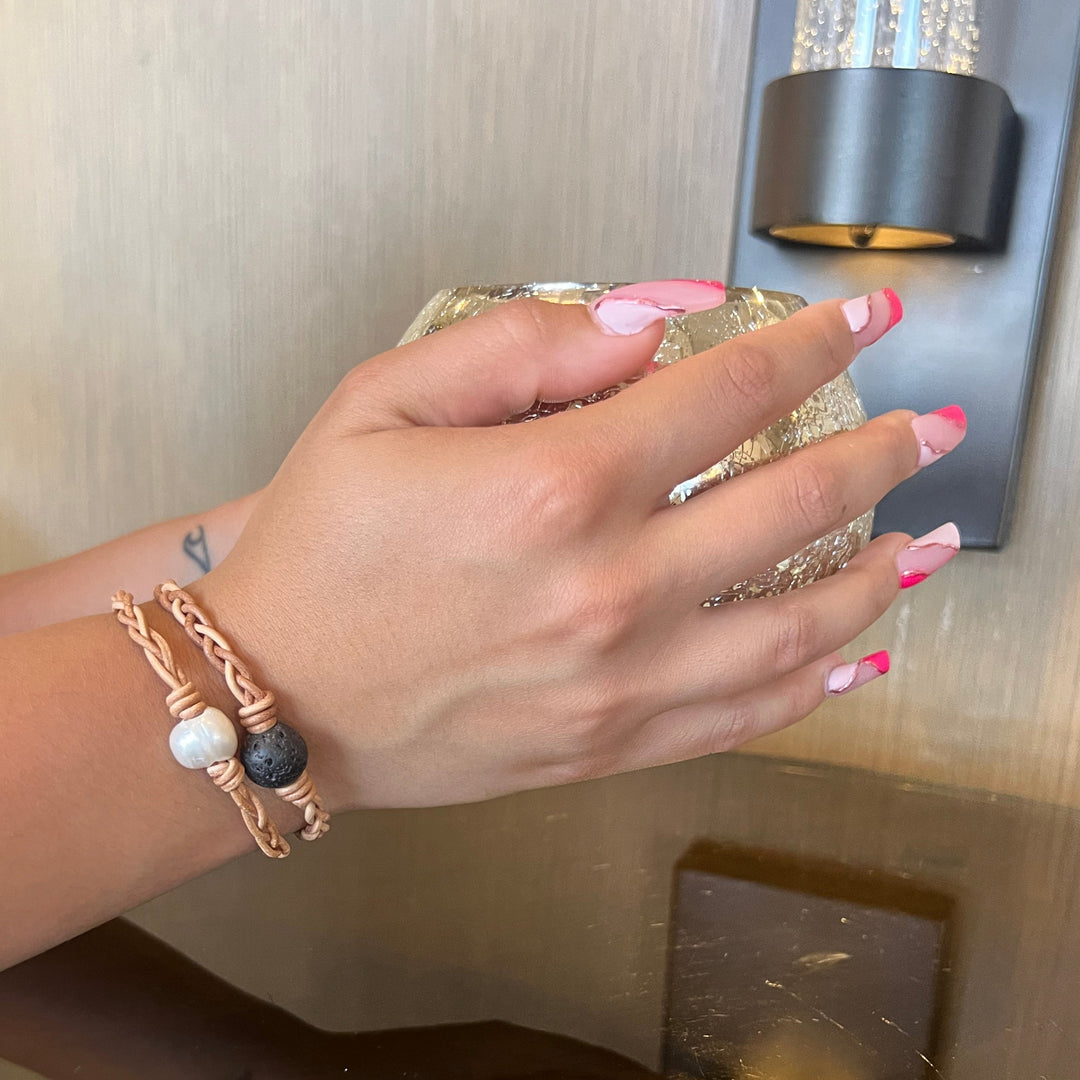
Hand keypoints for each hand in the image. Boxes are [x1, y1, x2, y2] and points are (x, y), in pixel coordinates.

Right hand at [199, 283, 963, 810]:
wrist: (277, 697)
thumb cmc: (320, 546)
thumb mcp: (385, 400)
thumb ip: (525, 342)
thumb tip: (650, 324)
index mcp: (557, 485)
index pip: (732, 392)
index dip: (814, 342)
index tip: (865, 316)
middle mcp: (611, 587)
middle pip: (799, 505)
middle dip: (883, 450)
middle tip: (930, 427)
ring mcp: (622, 680)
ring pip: (802, 624)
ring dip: (884, 573)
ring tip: (932, 540)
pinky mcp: (612, 745)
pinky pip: (748, 717)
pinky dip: (820, 682)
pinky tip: (861, 656)